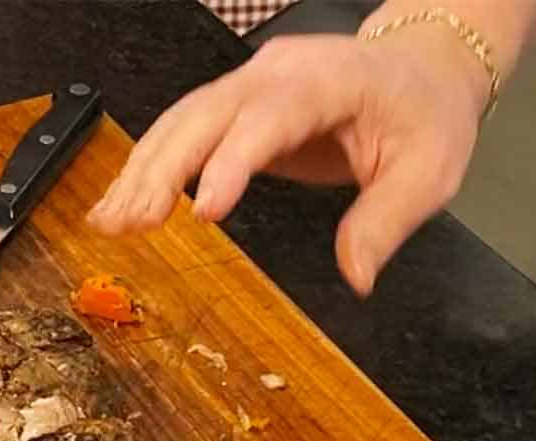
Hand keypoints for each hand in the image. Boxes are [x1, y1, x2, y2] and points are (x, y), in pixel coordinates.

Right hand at [87, 30, 488, 294]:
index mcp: (329, 81)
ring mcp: (250, 84)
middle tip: (130, 224)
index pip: (270, 118)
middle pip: (205, 115)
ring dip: (140, 171)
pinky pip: (181, 130)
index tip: (205, 211)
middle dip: (162, 169)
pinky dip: (146, 167)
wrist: (419, 69)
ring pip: (181, 120)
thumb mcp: (428, 173)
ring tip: (107, 222)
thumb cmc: (424, 118)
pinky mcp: (234, 105)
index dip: (233, 162)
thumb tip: (355, 277)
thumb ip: (386, 222)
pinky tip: (119, 203)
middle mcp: (277, 74)